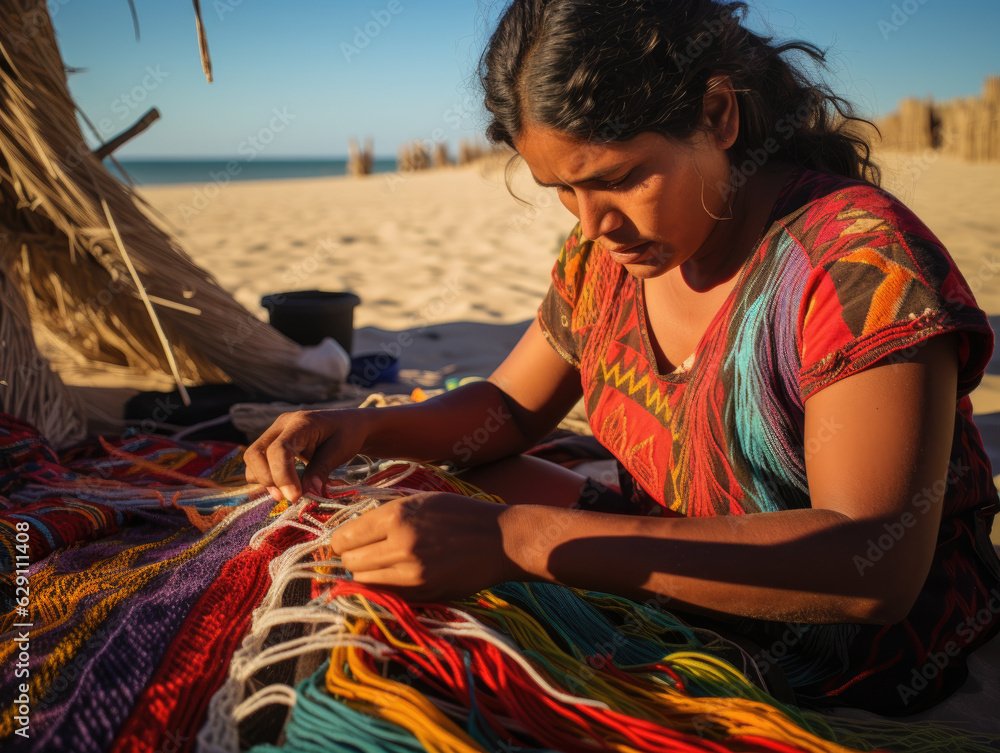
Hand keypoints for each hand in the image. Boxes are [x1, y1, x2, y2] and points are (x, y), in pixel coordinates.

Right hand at [243, 409, 371, 500]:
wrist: (349, 425)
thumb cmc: (348, 434)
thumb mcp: (341, 450)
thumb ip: (321, 469)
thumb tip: (308, 492)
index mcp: (301, 423)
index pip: (279, 449)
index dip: (282, 476)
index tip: (295, 497)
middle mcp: (282, 425)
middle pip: (256, 454)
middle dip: (269, 480)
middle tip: (290, 498)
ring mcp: (274, 433)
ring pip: (252, 459)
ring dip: (266, 480)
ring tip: (289, 493)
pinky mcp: (272, 444)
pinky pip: (257, 464)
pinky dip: (267, 478)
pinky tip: (285, 485)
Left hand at [329, 492, 514, 600]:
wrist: (501, 540)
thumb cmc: (459, 514)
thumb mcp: (420, 502)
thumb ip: (384, 517)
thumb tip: (348, 535)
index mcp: (398, 516)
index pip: (345, 537)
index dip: (339, 541)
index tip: (342, 543)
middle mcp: (402, 544)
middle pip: (350, 562)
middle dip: (349, 560)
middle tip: (359, 555)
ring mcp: (413, 573)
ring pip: (364, 582)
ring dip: (365, 575)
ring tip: (377, 566)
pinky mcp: (424, 593)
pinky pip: (386, 595)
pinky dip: (383, 588)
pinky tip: (393, 576)